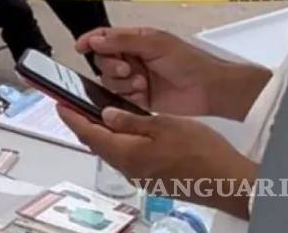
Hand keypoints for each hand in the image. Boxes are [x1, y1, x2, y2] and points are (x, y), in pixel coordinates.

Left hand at [59, 107, 256, 218]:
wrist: (228, 182)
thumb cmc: (200, 152)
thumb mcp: (164, 125)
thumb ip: (131, 120)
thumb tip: (105, 115)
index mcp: (127, 154)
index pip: (89, 134)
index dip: (72, 118)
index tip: (59, 104)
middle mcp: (129, 169)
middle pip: (97, 144)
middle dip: (84, 125)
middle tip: (75, 106)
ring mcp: (140, 177)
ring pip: (112, 151)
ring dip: (102, 134)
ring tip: (97, 114)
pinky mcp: (152, 179)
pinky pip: (127, 158)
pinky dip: (119, 143)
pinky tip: (126, 132)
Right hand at [75, 27, 270, 118]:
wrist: (210, 90)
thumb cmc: (189, 62)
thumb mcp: (155, 44)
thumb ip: (123, 40)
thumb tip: (95, 39)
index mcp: (135, 40)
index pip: (104, 37)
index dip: (90, 41)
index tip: (80, 47)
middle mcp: (132, 58)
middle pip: (103, 60)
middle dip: (111, 65)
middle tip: (127, 69)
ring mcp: (135, 79)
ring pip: (109, 80)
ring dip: (121, 82)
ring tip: (141, 84)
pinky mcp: (138, 99)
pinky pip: (119, 97)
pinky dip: (126, 96)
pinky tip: (141, 94)